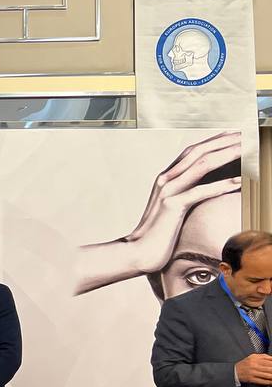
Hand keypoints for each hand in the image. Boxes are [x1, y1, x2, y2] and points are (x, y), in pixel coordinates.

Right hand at [122, 131, 240, 274]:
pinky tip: (240, 181)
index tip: (238, 134)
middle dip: (226, 141)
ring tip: (249, 150)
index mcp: (167, 178)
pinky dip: (221, 184)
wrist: (137, 252)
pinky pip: (200, 191)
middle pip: (200, 152)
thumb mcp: (173, 210)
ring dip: (228, 155)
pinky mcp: (172, 206)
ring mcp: (168, 191)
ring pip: (202, 165)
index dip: (216, 140)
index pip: (194, 151)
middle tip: (249, 135)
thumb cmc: (158, 235)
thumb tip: (207, 190)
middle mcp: (166, 180)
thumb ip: (186, 195)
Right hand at [235, 354, 271, 385]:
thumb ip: (264, 356)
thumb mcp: (253, 357)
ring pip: (267, 375)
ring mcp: (252, 372)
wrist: (234, 371)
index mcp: (255, 358)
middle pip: (269, 368)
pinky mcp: (251, 379)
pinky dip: (269, 382)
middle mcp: (254, 365)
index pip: (269, 361)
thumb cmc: (245, 364)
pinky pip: (262, 381)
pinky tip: (271, 382)